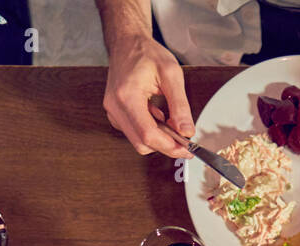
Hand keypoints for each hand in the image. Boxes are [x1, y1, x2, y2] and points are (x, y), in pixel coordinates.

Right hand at [103, 33, 192, 157]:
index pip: (148, 134)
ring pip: (138, 141)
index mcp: (127, 96)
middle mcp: (115, 107)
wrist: (127, 44)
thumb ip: (180, 105)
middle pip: (142, 143)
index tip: (187, 149)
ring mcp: (112, 112)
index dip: (169, 146)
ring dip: (158, 136)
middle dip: (165, 145)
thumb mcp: (171, 74)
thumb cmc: (146, 53)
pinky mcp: (115, 115)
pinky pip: (134, 133)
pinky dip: (149, 130)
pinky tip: (156, 113)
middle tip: (183, 138)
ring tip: (166, 114)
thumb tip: (186, 131)